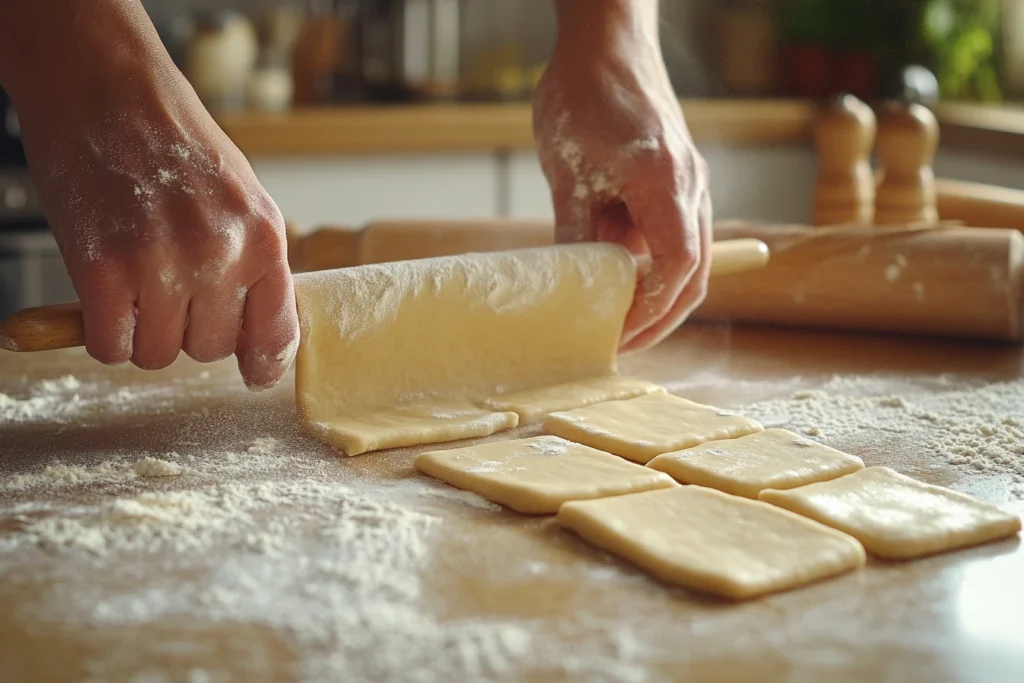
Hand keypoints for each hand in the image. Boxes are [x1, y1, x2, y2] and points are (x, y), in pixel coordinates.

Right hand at [10, 31, 296, 389]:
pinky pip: (110, 346)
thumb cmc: (177, 140)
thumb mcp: (243, 197)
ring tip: (136, 286)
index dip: (262, 362)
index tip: (254, 373)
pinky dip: (104, 334)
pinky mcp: (101, 269)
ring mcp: (161, 264)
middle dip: (190, 331)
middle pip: (209, 350)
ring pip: (158, 355)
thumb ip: (256, 262)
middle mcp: (220, 255)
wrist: (108, 87)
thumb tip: (259, 334)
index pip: (274, 333)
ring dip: (144, 335)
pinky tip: (106, 299)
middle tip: (170, 292)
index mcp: (263, 238)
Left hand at [533, 0, 711, 352]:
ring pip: (687, 257)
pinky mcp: (678, 180)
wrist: (605, 44)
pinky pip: (673, 234)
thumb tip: (571, 286)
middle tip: (622, 342)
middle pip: (695, 273)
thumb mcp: (568, 172)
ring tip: (614, 316)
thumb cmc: (585, 93)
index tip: (618, 334)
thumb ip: (576, 233)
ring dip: (656, 291)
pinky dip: (650, 262)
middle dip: (661, 316)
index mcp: (665, 182)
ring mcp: (689, 183)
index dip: (650, 310)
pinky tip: (616, 274)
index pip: (677, 267)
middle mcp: (690, 186)